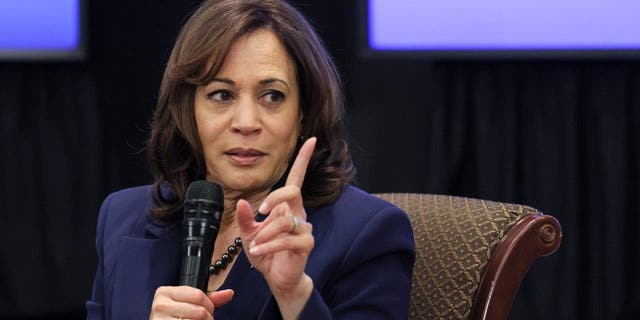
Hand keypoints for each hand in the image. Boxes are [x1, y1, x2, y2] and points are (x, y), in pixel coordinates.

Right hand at [149, 286, 233, 319]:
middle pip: (200, 311)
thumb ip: (209, 298)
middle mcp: (160, 305)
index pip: (198, 295)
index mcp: (164, 292)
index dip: (208, 305)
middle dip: (207, 317)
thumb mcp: (189, 303)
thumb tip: (229, 293)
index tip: (206, 309)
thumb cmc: (175, 317)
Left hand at [236, 137, 315, 316]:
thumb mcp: (249, 234)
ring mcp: (304, 228)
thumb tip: (245, 202)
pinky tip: (257, 250)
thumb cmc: (267, 253)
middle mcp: (298, 213)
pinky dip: (268, 245)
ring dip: (265, 232)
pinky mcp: (305, 244)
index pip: (297, 178)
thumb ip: (246, 218)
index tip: (311, 140)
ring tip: (254, 244)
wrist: (277, 278)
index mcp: (287, 206)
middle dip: (274, 198)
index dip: (303, 159)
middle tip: (260, 211)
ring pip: (285, 220)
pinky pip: (286, 239)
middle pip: (292, 192)